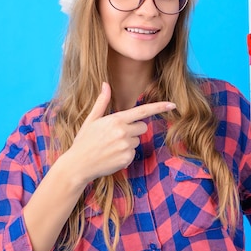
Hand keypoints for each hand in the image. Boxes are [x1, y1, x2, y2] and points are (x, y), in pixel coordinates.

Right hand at [61, 82, 175, 186]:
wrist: (78, 165)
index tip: (172, 104)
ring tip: (111, 147)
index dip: (159, 107)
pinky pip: (133, 153)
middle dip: (134, 130)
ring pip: (137, 141)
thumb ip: (102, 102)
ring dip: (128, 143)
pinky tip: (112, 156)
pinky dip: (125, 155)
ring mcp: (126, 146)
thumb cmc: (84, 141)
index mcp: (116, 120)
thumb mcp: (92, 120)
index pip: (142, 111)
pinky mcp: (127, 159)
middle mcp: (123, 132)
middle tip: (116, 136)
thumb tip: (105, 84)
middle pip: (143, 127)